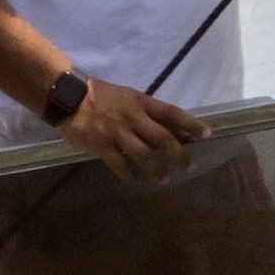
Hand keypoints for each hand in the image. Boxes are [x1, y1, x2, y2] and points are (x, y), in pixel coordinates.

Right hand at [57, 78, 207, 183]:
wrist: (68, 97)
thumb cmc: (99, 94)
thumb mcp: (127, 96)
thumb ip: (146, 112)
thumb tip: (171, 128)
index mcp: (139, 102)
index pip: (171, 113)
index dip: (190, 124)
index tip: (207, 134)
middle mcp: (132, 118)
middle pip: (162, 138)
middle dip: (178, 154)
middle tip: (188, 166)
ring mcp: (117, 133)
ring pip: (144, 155)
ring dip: (156, 170)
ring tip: (163, 179)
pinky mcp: (101, 145)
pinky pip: (119, 164)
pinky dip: (128, 173)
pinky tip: (133, 178)